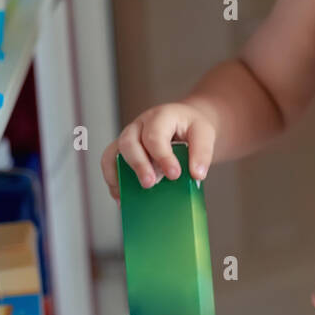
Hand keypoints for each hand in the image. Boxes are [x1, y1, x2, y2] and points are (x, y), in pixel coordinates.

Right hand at [100, 102, 216, 200]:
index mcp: (160, 117)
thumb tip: (197, 174)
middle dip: (138, 165)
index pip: (155, 136)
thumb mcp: (204, 133)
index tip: (174, 175)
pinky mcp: (123, 150)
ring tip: (128, 196)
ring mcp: (129, 137)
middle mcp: (140, 125)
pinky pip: (109, 164)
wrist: (185, 122)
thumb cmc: (192, 127)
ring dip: (118, 175)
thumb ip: (202, 152)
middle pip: (129, 143)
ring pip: (112, 153)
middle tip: (150, 184)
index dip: (163, 157)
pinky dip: (114, 181)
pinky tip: (123, 198)